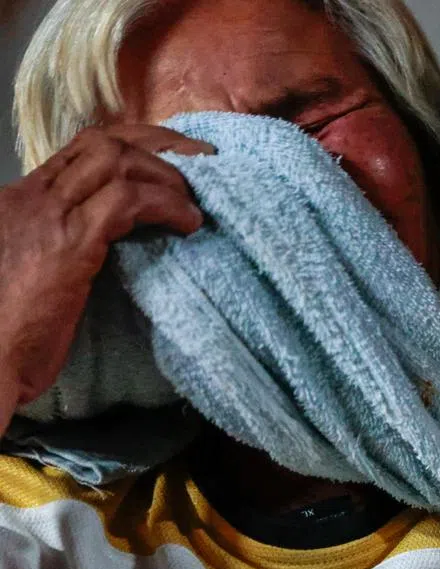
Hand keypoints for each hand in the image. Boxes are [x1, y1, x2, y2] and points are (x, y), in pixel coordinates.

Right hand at [0, 124, 211, 414]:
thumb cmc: (5, 334)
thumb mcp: (27, 273)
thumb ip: (58, 246)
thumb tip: (105, 243)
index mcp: (19, 201)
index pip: (79, 152)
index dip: (132, 147)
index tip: (170, 160)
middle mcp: (29, 197)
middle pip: (102, 142)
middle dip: (159, 144)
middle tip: (200, 162)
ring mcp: (47, 216)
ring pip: (116, 159)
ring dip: (166, 174)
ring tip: (194, 202)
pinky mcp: (69, 243)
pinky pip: (128, 199)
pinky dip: (167, 204)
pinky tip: (188, 223)